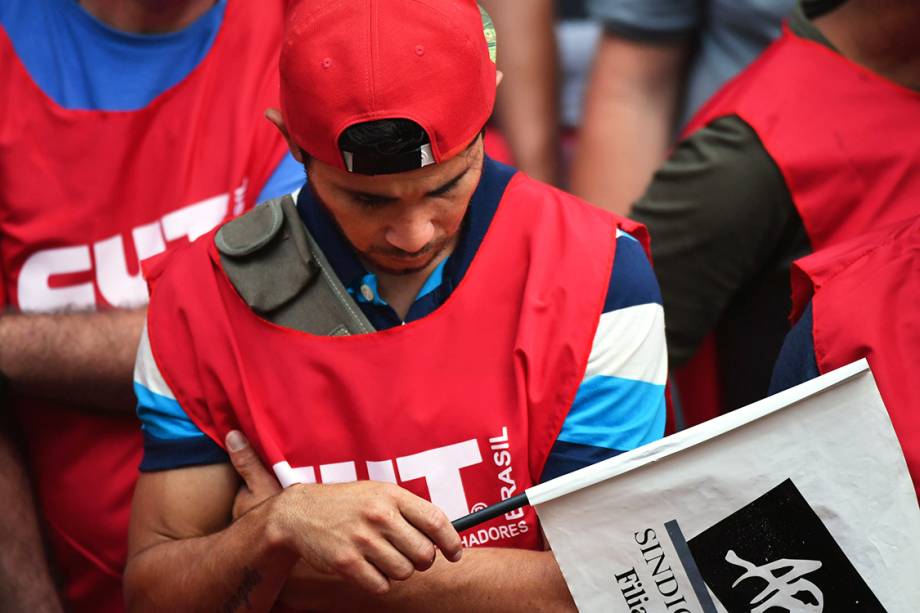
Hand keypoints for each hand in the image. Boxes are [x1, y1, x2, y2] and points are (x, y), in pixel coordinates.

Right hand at [224, 430, 463, 595]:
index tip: (455, 553)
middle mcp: (379, 516)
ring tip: (381, 557)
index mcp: (392, 496)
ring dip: (398, 571)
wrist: (299, 514)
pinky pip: (381, 586)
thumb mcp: (378, 494)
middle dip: (422, 561)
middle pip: (424, 554)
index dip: (451, 542)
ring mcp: (362, 540)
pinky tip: (367, 567)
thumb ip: (409, 510)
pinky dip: (379, 582)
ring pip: (404, 572)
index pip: (436, 521)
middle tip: (410, 556)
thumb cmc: (346, 505)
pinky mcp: (346, 562)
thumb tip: (445, 535)